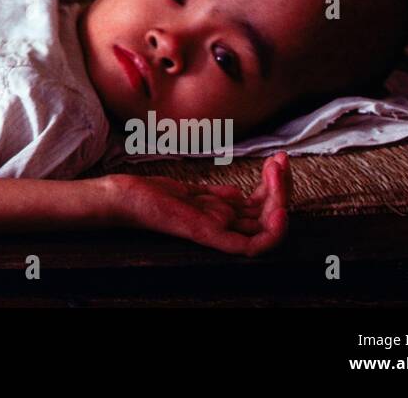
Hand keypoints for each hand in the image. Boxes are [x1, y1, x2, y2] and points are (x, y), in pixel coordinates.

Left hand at [97, 152, 291, 255]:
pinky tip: (279, 209)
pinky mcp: (206, 235)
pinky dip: (271, 232)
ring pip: (265, 228)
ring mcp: (216, 232)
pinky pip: (249, 247)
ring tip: (278, 168)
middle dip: (282, 186)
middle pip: (268, 215)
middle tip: (282, 160)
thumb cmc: (152, 195)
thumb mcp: (193, 192)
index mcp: (221, 217)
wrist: (125, 198)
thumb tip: (240, 195)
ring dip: (280, 198)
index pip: (262, 209)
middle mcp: (223, 227)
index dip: (276, 186)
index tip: (278, 160)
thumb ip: (218, 196)